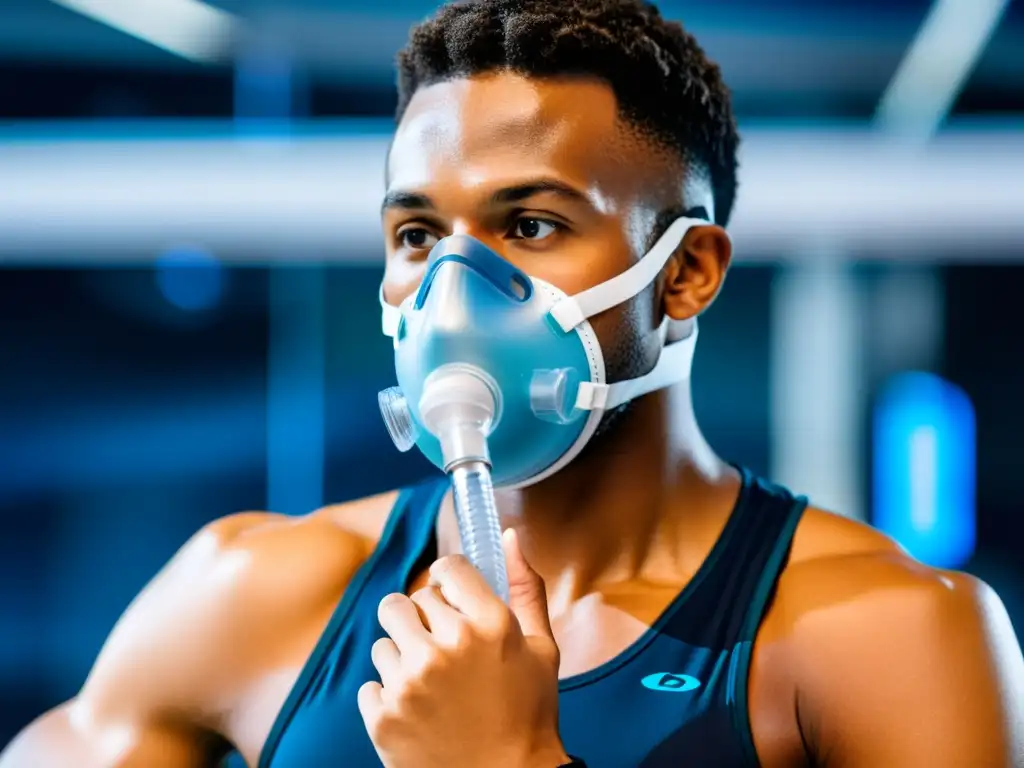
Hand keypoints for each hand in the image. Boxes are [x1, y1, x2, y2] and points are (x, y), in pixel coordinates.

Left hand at [358, 529, 570, 767]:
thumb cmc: (528, 714)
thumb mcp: (541, 648)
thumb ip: (526, 586)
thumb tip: (508, 535)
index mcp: (489, 624)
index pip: (447, 568)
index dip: (451, 585)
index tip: (454, 601)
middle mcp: (447, 646)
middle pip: (410, 600)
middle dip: (426, 621)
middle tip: (446, 653)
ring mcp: (410, 681)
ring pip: (385, 637)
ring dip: (404, 656)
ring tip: (432, 686)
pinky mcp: (382, 715)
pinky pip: (370, 682)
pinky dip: (389, 696)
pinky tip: (419, 712)